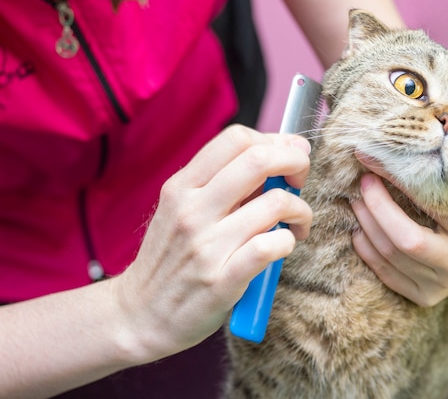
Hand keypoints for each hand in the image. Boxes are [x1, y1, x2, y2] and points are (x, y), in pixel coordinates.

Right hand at [110, 125, 311, 361]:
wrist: (140, 315)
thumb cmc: (170, 259)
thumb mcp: (181, 210)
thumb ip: (221, 184)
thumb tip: (277, 156)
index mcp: (182, 187)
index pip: (236, 138)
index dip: (274, 141)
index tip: (288, 156)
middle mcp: (192, 210)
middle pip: (259, 160)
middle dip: (296, 163)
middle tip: (300, 181)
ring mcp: (206, 246)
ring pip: (275, 204)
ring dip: (300, 210)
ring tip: (296, 224)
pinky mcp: (222, 280)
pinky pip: (271, 246)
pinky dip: (288, 241)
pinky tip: (283, 246)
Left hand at [351, 160, 447, 306]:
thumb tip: (408, 145)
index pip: (430, 206)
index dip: (398, 181)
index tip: (375, 159)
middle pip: (404, 240)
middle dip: (376, 208)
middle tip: (364, 183)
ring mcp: (442, 284)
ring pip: (391, 256)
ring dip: (366, 225)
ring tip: (357, 201)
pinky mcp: (426, 297)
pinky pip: (387, 276)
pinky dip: (368, 252)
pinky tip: (360, 231)